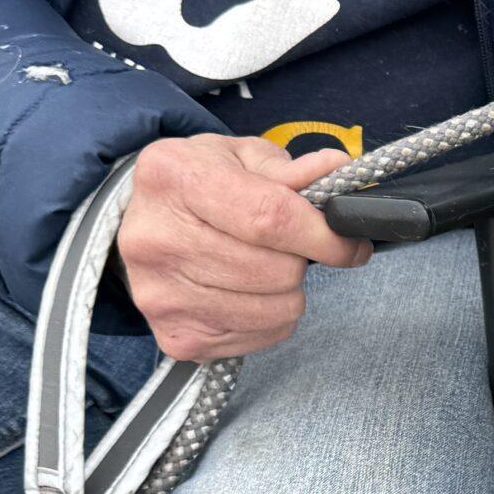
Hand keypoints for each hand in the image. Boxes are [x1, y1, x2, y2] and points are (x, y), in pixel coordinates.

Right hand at [116, 134, 368, 364]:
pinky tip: (247, 292)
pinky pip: (260, 337)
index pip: (269, 217)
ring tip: (264, 267)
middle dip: (301, 261)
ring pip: (273, 309)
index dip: (323, 236)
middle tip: (287, 248)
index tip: (350, 243)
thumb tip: (335, 171)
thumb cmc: (198, 186)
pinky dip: (270, 318)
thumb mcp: (238, 157)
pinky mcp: (176, 335)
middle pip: (274, 269)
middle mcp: (156, 240)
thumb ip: (289, 169)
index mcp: (174, 178)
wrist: (144, 223)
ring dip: (287, 292)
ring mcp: (161, 295)